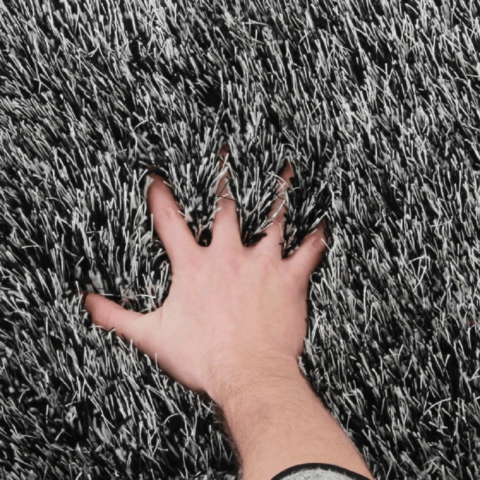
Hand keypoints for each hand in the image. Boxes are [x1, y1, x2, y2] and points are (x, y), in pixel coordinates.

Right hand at [82, 145, 328, 397]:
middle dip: (224, 177)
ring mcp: (261, 264)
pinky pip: (308, 250)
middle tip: (227, 149)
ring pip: (273, 218)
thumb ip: (117, 318)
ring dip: (279, 192)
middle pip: (225, 206)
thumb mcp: (152, 337)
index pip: (170, 221)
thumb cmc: (203, 359)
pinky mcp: (289, 279)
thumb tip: (88, 303)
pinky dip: (317, 234)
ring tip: (284, 166)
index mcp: (194, 266)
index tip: (156, 175)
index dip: (160, 196)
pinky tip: (323, 218)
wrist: (248, 377)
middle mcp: (227, 256)